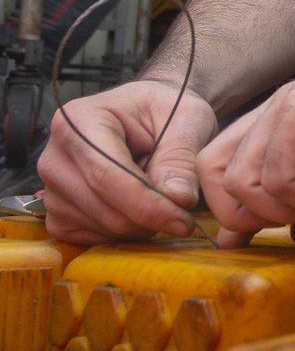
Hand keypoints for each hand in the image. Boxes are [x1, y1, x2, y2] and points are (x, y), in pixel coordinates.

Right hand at [38, 81, 217, 243]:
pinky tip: (138, 209)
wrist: (148, 116)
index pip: (107, 175)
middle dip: (151, 218)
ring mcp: (52, 188)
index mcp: (78, 121)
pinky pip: (92, 239)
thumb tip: (178, 198)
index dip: (147, 205)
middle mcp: (56, 156)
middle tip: (183, 210)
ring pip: (102, 228)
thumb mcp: (186, 119)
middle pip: (104, 208)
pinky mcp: (58, 214)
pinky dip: (124, 234)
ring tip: (158, 194)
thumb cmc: (164, 111)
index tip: (182, 220)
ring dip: (141, 225)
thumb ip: (181, 157)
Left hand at [196, 41, 294, 247]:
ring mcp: (288, 108)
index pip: (222, 172)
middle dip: (250, 216)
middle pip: (213, 177)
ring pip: (240, 181)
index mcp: (288, 129)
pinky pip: (277, 174)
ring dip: (287, 206)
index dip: (237, 214)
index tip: (272, 237)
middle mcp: (278, 113)